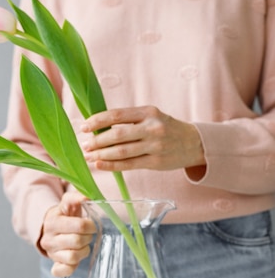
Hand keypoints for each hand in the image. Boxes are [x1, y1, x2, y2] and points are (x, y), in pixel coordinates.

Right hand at [38, 192, 95, 276]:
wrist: (51, 228)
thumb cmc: (64, 216)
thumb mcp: (67, 203)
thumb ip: (76, 197)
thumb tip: (86, 197)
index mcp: (52, 222)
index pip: (79, 226)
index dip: (90, 226)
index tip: (91, 225)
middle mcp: (49, 239)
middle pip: (77, 242)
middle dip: (88, 238)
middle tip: (87, 235)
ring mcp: (51, 254)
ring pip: (73, 257)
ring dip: (84, 251)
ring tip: (83, 245)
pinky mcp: (55, 265)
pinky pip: (63, 271)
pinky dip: (71, 267)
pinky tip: (75, 258)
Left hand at [81, 105, 204, 173]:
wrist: (194, 143)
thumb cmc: (166, 128)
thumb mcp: (151, 117)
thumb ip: (129, 121)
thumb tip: (98, 129)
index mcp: (148, 112)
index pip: (117, 115)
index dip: (97, 121)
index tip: (84, 126)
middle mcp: (152, 128)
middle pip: (117, 135)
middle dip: (97, 141)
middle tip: (84, 145)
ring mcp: (155, 146)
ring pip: (122, 152)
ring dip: (101, 155)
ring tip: (88, 156)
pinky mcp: (155, 162)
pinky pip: (129, 165)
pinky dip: (112, 165)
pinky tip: (99, 165)